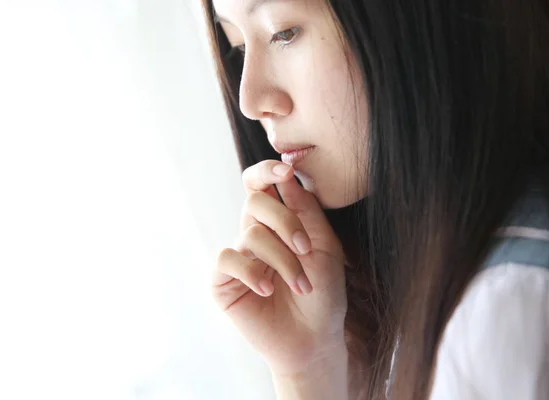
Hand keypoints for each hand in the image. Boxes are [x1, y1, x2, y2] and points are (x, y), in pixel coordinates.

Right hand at [212, 160, 347, 375]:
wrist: (315, 340)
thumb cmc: (323, 294)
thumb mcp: (325, 247)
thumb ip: (306, 212)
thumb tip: (287, 176)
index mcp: (277, 222)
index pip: (261, 185)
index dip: (267, 171)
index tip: (287, 170)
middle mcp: (253, 234)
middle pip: (255, 201)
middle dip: (286, 222)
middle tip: (306, 248)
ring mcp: (238, 257)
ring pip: (251, 234)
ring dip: (283, 260)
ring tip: (302, 286)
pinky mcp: (223, 281)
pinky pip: (227, 259)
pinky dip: (252, 272)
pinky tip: (268, 290)